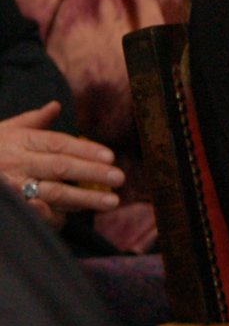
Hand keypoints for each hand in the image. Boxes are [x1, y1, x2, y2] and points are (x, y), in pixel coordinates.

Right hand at [0, 102, 123, 226]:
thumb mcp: (5, 130)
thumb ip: (32, 120)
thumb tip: (55, 106)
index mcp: (20, 141)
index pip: (58, 144)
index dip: (85, 150)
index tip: (110, 156)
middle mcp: (17, 162)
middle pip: (61, 167)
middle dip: (92, 173)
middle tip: (119, 178)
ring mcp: (11, 185)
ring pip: (53, 193)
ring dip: (83, 199)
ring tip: (110, 202)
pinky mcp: (9, 206)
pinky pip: (36, 214)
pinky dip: (55, 217)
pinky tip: (72, 219)